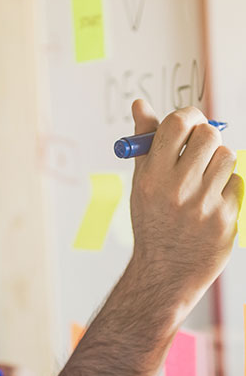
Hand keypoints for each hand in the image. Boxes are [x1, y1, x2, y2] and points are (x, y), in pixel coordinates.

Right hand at [127, 100, 242, 319]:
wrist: (165, 271)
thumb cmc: (152, 222)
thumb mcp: (140, 183)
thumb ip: (144, 142)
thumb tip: (140, 104)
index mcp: (152, 176)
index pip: (177, 124)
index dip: (188, 117)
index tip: (190, 123)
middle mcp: (177, 189)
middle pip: (208, 135)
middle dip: (207, 137)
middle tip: (200, 148)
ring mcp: (203, 204)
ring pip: (226, 157)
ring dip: (218, 162)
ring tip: (204, 180)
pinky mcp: (225, 218)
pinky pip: (236, 183)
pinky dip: (226, 188)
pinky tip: (211, 203)